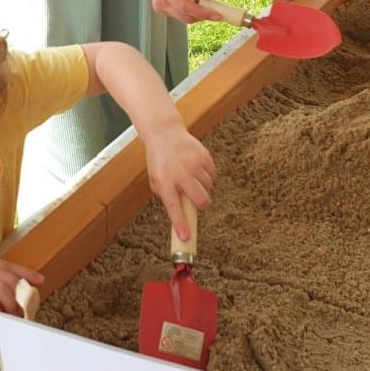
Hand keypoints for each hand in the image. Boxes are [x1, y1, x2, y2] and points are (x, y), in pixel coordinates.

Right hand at [138, 0, 223, 23]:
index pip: (185, 6)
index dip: (203, 12)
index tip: (217, 15)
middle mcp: (160, 2)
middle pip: (186, 16)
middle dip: (203, 14)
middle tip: (216, 8)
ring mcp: (160, 8)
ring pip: (185, 18)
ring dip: (197, 13)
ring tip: (203, 0)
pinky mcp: (162, 11)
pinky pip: (181, 15)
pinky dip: (191, 11)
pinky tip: (192, 0)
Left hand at [142, 125, 214, 240]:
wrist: (164, 133)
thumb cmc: (159, 160)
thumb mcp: (156, 179)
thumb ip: (168, 196)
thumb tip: (184, 214)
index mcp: (165, 181)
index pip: (174, 207)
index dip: (180, 224)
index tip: (186, 237)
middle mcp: (180, 173)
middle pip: (201, 199)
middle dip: (203, 205)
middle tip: (199, 203)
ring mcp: (193, 163)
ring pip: (208, 187)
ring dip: (203, 188)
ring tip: (193, 179)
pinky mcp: (204, 155)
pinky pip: (213, 174)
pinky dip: (208, 176)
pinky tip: (197, 169)